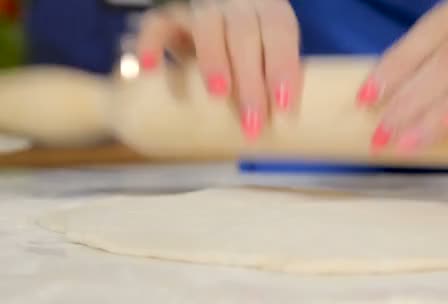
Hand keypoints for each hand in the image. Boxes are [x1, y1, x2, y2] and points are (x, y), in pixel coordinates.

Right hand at [136, 0, 300, 140]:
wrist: (222, 22)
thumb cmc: (252, 49)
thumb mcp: (267, 55)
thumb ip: (270, 79)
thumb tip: (282, 133)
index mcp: (269, 10)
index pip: (280, 31)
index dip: (283, 66)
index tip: (285, 107)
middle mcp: (236, 4)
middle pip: (245, 34)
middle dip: (251, 80)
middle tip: (253, 123)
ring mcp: (201, 8)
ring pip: (207, 26)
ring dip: (214, 61)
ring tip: (218, 94)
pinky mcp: (170, 17)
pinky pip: (156, 24)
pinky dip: (150, 45)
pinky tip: (150, 70)